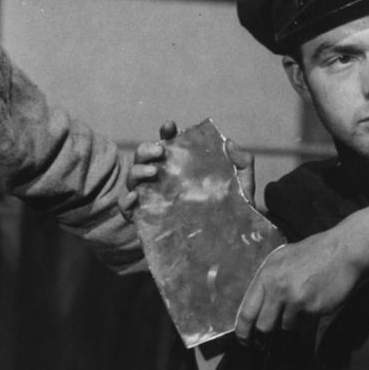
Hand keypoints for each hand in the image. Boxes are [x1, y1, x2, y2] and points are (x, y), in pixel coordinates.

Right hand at [121, 125, 256, 218]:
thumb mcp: (243, 184)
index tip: (170, 126)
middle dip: (146, 149)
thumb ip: (242, 162)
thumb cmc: (234, 210)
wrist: (231, 243)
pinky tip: (134, 198)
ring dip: (137, 171)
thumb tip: (229, 143)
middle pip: (144, 158)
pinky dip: (125, 201)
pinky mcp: (146, 220)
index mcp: (183, 166)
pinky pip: (127, 209)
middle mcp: (163, 180)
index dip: (166, 133)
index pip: (169, 144)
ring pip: (132, 179)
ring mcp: (153, 199)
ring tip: (153, 172)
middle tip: (160, 152)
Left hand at [234, 202, 368, 340]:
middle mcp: (278, 289)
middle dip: (269, 329)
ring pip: (287, 326)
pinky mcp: (313, 309)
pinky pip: (305, 323)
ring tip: (305, 300)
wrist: (345, 251)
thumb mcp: (283, 258)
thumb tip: (256, 305)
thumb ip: (268, 280)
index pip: (247, 311)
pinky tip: (317, 299)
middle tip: (276, 325)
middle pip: (264, 325)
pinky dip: (309, 316)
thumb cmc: (315, 253)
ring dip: (294, 320)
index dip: (243, 330)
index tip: (243, 339)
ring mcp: (296, 300)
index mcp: (267, 275)